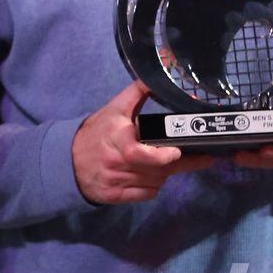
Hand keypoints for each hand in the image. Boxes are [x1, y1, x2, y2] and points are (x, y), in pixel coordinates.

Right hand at [72, 80, 214, 203]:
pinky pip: (147, 194)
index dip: (160, 156)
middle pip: (157, 170)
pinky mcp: (116, 197)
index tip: (177, 151)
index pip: (139, 153)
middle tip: (205, 158)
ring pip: (155, 182)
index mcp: (116, 138)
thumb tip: (158, 75)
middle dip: (182, 164)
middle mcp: (116, 162)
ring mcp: (116, 182)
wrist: (67, 161)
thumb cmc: (96, 131)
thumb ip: (136, 93)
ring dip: (166, 173)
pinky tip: (152, 174)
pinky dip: (154, 185)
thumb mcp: (114, 109)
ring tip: (171, 161)